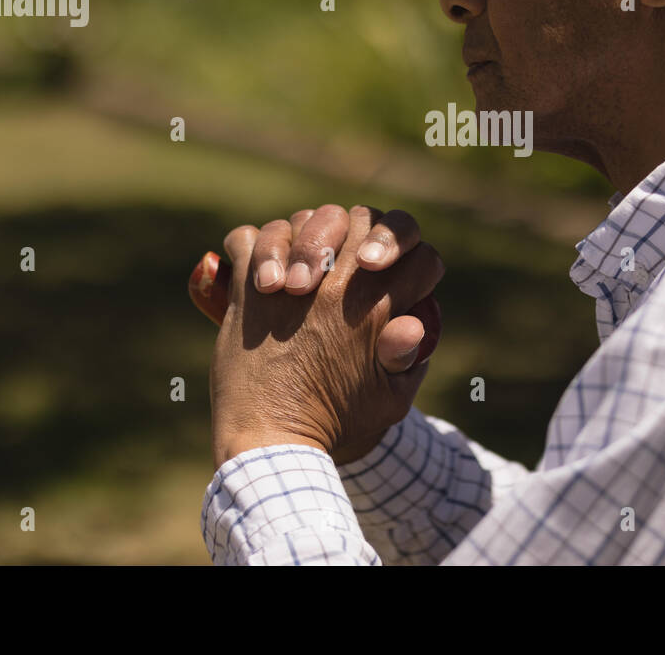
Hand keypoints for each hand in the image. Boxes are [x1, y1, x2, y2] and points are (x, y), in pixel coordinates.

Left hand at [209, 206, 444, 467]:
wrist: (273, 447)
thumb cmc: (338, 425)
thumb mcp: (392, 397)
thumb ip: (409, 355)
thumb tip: (412, 321)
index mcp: (378, 309)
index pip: (418, 253)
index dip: (417, 261)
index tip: (404, 279)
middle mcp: (336, 287)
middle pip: (366, 218)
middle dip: (372, 230)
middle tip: (362, 257)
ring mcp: (290, 284)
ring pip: (306, 218)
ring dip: (311, 232)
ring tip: (310, 260)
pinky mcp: (246, 292)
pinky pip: (248, 239)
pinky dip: (256, 244)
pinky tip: (266, 264)